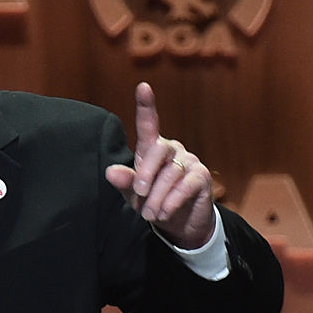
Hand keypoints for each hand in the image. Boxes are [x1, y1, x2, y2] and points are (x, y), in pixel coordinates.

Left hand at [105, 82, 215, 248]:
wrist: (179, 225)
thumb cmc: (152, 203)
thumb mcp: (133, 195)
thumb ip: (124, 182)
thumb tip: (110, 172)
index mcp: (152, 150)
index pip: (148, 125)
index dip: (146, 105)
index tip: (143, 87)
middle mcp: (172, 150)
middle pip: (158, 150)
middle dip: (145, 174)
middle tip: (139, 194)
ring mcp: (189, 161)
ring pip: (170, 173)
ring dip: (157, 196)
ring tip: (150, 214)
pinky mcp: (202, 177)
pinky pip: (186, 184)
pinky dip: (172, 200)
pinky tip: (164, 212)